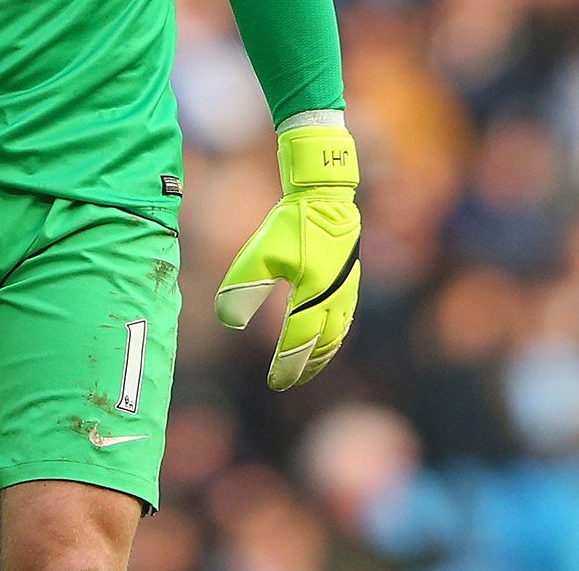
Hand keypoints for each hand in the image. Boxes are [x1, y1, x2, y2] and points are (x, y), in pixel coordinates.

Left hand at [215, 124, 360, 388]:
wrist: (325, 196)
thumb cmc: (290, 223)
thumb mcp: (260, 255)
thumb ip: (243, 289)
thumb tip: (228, 322)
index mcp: (314, 294)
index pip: (299, 341)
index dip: (287, 365)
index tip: (275, 383)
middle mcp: (335, 297)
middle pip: (323, 344)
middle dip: (307, 366)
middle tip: (291, 381)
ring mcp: (347, 290)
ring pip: (338, 334)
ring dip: (323, 354)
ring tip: (308, 366)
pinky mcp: (350, 280)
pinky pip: (345, 319)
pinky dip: (334, 336)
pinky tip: (324, 337)